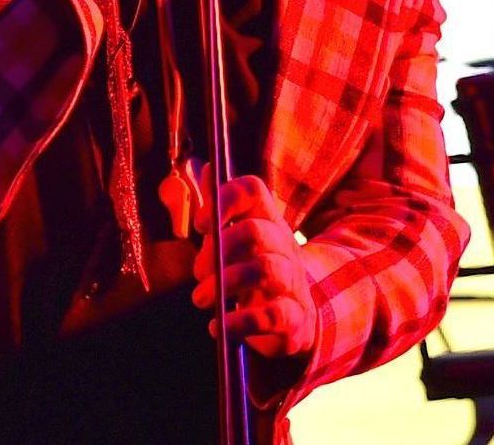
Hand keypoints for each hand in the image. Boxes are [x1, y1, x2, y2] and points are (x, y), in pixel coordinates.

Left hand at [191, 171, 317, 358]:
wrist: (293, 320)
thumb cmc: (253, 270)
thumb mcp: (236, 238)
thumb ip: (220, 208)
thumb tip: (207, 168)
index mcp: (267, 219)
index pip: (253, 189)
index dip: (224, 199)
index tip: (200, 224)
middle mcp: (285, 245)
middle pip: (255, 232)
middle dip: (219, 249)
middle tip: (198, 271)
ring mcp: (294, 282)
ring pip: (266, 270)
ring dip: (226, 284)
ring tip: (200, 298)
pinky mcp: (295, 318)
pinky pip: (273, 316)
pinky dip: (240, 322)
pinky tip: (218, 327)